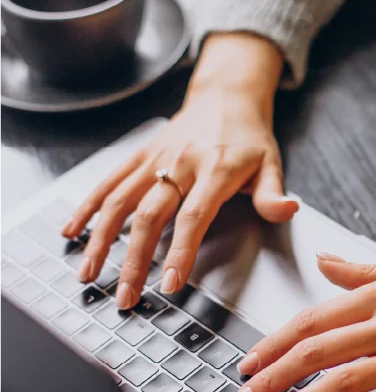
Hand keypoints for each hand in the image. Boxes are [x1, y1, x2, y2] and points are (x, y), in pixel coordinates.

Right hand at [61, 33, 297, 308]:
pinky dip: (87, 207)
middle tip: (125, 297)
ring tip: (88, 274)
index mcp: (215, 170)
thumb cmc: (249, 136)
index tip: (169, 284)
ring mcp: (154, 159)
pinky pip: (108, 182)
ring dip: (100, 240)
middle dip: (133, 260)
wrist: (225, 95)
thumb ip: (273, 193)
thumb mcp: (271, 162)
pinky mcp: (139, 155)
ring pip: (119, 201)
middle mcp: (179, 164)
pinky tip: (72, 231)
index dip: (180, 252)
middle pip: (150, 215)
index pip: (194, 217)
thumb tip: (288, 210)